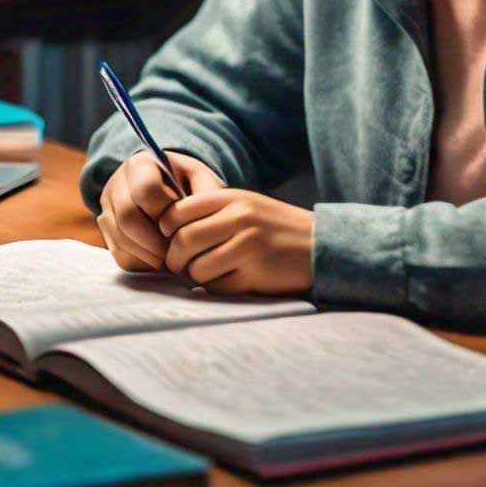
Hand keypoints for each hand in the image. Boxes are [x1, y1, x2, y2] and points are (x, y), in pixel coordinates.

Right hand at [97, 150, 225, 271]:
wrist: (168, 188)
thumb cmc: (188, 183)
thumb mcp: (201, 178)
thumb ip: (207, 191)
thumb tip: (204, 214)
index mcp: (141, 164)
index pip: (147, 191)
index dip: (167, 212)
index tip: (183, 222)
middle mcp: (117, 182)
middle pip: (127, 218)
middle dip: (154, 241)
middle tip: (176, 252)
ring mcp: (107, 207)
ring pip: (119, 238)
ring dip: (148, 255)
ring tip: (170, 258)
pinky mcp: (106, 229)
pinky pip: (117, 254)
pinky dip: (140, 263)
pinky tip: (158, 260)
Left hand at [159, 189, 313, 295]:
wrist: (320, 244)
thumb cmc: (275, 227)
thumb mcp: (246, 206)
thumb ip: (211, 211)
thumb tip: (165, 230)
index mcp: (232, 198)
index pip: (178, 211)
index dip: (166, 229)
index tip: (169, 240)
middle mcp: (239, 217)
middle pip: (183, 241)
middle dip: (174, 259)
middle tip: (179, 266)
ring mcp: (249, 245)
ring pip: (197, 268)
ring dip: (196, 277)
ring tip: (207, 274)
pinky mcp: (257, 272)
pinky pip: (219, 287)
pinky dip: (217, 288)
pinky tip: (230, 281)